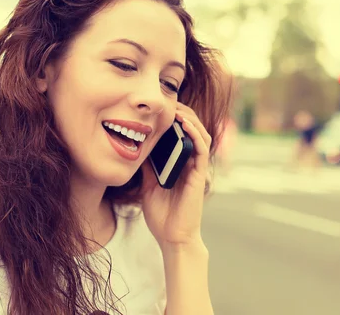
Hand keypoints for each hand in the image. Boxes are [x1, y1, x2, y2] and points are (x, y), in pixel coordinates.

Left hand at [140, 102, 211, 248]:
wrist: (171, 237)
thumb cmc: (161, 214)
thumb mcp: (149, 184)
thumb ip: (148, 165)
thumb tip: (137, 144)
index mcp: (180, 163)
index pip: (182, 133)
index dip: (176, 118)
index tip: (162, 106)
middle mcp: (191, 163)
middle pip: (194, 129)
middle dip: (184, 113)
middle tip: (169, 102)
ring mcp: (197, 168)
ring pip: (201, 135)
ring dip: (191, 119)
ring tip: (177, 109)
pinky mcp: (200, 175)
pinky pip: (201, 149)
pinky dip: (195, 134)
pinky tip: (184, 125)